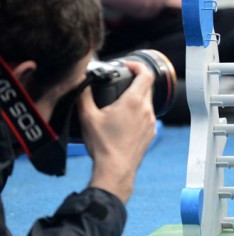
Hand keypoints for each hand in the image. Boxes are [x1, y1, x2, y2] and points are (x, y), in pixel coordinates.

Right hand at [77, 62, 155, 203]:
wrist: (116, 169)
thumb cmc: (103, 145)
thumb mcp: (87, 117)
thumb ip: (83, 94)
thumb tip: (80, 81)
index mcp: (133, 102)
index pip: (146, 74)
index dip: (137, 66)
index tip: (127, 66)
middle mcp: (146, 110)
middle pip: (147, 86)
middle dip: (135, 80)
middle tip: (121, 81)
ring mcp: (151, 122)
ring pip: (147, 102)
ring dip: (137, 97)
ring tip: (120, 101)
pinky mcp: (151, 133)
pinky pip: (148, 116)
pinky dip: (139, 112)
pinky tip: (125, 119)